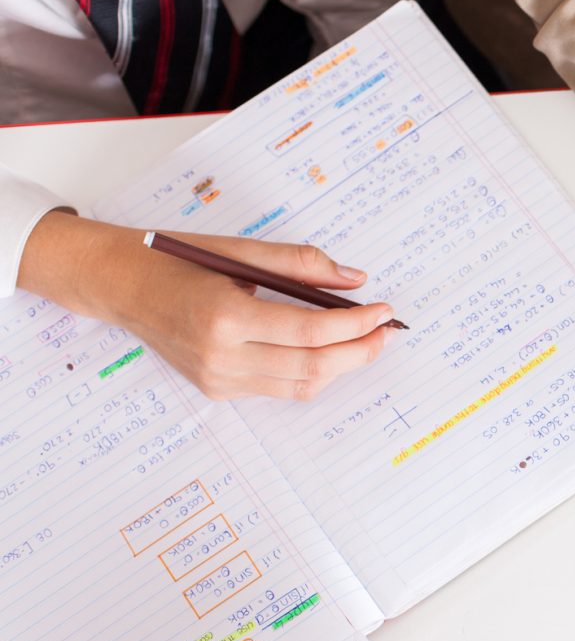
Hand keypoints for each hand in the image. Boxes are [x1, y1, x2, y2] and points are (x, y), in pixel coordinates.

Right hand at [17, 212, 394, 400]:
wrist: (121, 286)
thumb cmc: (178, 261)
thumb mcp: (239, 250)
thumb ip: (300, 265)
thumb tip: (355, 279)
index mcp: (226, 317)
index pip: (312, 332)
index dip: (357, 324)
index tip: (384, 310)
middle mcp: (221, 356)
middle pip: (314, 367)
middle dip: (360, 350)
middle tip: (386, 331)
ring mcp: (218, 379)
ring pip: (300, 386)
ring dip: (340, 366)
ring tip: (364, 341)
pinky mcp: (217, 390)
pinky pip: (279, 389)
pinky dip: (309, 372)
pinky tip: (324, 351)